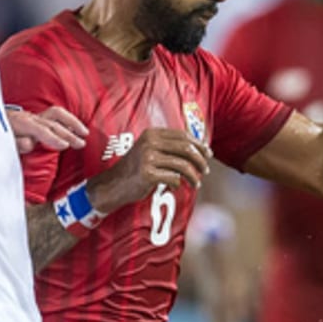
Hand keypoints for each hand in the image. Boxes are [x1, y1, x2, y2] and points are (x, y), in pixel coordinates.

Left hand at [8, 106, 87, 154]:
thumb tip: (30, 143)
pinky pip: (54, 115)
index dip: (53, 138)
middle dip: (68, 133)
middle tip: (81, 144)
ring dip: (72, 122)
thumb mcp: (2, 142)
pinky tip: (75, 128)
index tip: (65, 146)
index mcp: (19, 124)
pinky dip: (67, 120)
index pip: (40, 130)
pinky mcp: (35, 118)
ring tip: (84, 132)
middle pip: (52, 123)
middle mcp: (28, 117)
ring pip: (56, 114)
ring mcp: (32, 116)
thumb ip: (16, 144)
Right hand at [89, 128, 211, 213]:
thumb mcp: (150, 151)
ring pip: (182, 165)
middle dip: (200, 160)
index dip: (199, 144)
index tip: (208, 154)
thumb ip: (169, 147)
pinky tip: (177, 187)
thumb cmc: (136, 169)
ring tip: (196, 183)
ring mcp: (148, 158)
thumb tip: (199, 149)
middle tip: (206, 170)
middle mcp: (150, 143)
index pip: (183, 136)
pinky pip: (173, 178)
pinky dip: (178, 184)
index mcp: (152, 134)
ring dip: (193, 176)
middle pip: (186, 148)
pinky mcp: (147, 174)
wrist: (114, 184)